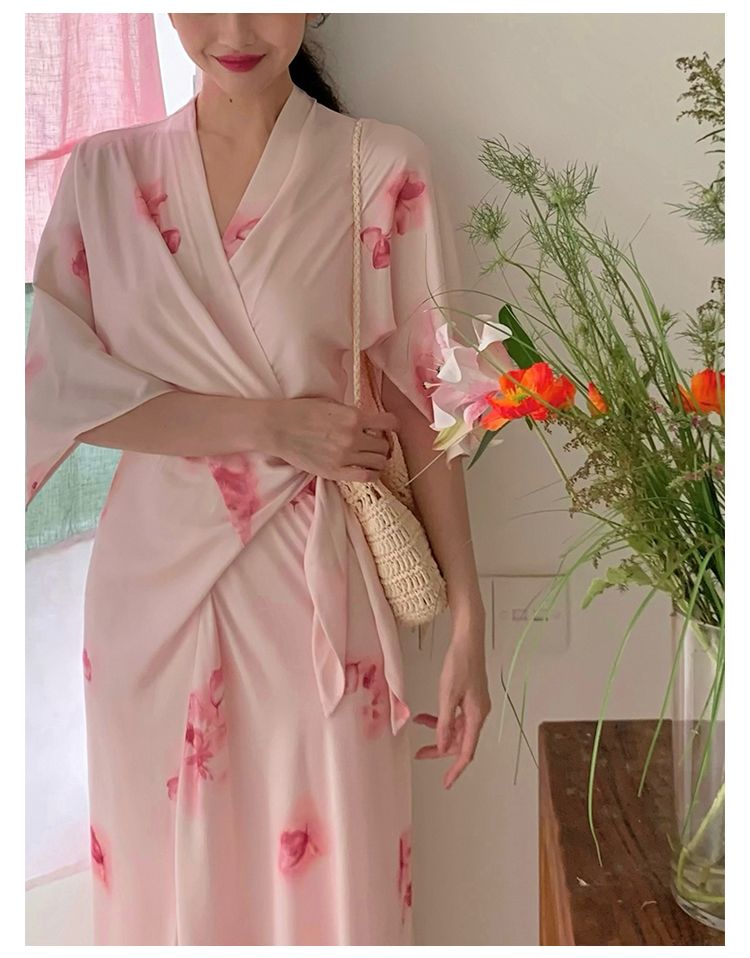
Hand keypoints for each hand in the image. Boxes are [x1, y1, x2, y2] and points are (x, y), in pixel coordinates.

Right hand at [264, 397, 399, 482]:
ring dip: (379, 460)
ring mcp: (344, 457)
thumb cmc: (302, 412)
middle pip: (385, 446)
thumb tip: (371, 421)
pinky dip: (372, 474)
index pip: (390, 423)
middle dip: (384, 444)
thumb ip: (353, 413)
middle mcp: (352, 437)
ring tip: (371, 457)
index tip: (390, 427)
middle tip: (376, 444)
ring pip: (379, 463)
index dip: (393, 425)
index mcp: (353, 416)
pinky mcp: (335, 472)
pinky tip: (368, 470)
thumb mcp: (332, 404)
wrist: (278, 428)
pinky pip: (366, 478)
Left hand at [413, 625, 490, 788]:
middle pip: (461, 740)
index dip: (455, 768)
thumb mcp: (447, 696)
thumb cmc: (460, 663)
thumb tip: (442, 746)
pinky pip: (455, 714)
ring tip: (419, 729)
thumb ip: (444, 723)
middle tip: (421, 753)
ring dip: (438, 731)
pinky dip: (441, 717)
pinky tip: (425, 716)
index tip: (446, 782)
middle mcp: (478, 713)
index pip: (467, 751)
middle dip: (441, 748)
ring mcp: (474, 704)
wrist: (468, 640)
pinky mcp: (469, 696)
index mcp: (476, 715)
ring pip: (456, 727)